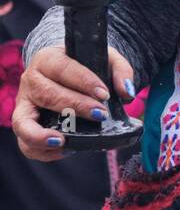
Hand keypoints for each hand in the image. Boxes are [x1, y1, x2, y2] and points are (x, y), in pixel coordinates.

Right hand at [12, 45, 135, 160]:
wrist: (68, 75)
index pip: (63, 68)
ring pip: (22, 121)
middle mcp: (31, 81)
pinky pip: (24, 143)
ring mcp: (25, 104)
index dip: (83, 81)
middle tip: (100, 115)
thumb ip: (121, 70)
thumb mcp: (106, 60)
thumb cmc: (87, 67)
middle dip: (75, 106)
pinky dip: (40, 150)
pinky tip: (63, 150)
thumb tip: (127, 92)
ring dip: (40, 134)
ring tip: (63, 141)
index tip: (104, 95)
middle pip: (47, 94)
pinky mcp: (25, 125)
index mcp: (48, 59)